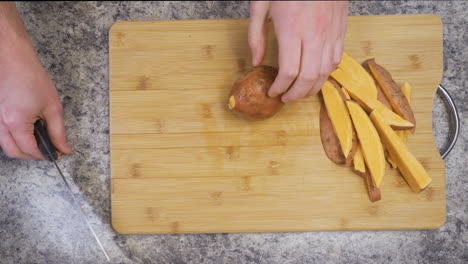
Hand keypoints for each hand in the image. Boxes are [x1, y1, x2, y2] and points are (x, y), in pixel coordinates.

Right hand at [0, 2, 70, 159]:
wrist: (13, 60)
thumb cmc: (32, 79)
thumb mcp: (53, 107)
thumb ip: (58, 132)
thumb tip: (64, 149)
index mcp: (16, 123)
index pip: (30, 150)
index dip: (45, 155)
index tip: (56, 154)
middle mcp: (0, 124)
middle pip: (14, 152)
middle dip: (32, 155)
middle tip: (47, 150)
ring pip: (5, 145)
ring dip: (20, 148)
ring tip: (38, 140)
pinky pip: (0, 135)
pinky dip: (12, 139)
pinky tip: (25, 131)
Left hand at [248, 1, 347, 102]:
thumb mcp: (261, 5)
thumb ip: (256, 35)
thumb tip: (257, 61)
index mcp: (291, 28)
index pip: (289, 71)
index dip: (280, 87)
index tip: (273, 91)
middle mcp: (313, 33)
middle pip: (309, 78)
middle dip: (296, 95)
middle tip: (286, 98)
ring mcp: (330, 32)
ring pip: (325, 72)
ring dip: (312, 87)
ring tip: (300, 91)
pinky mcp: (341, 29)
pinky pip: (337, 59)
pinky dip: (326, 72)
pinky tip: (315, 74)